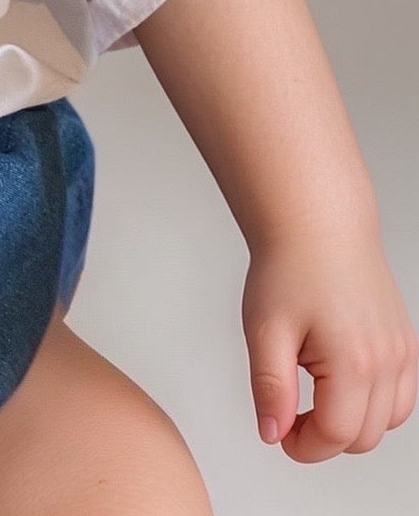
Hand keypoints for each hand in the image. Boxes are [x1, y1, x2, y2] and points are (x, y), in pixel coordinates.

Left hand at [242, 221, 418, 460]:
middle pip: (363, 438)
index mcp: (354, 361)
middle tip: (289, 411)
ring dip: (352, 422)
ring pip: (386, 423)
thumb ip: (271, 388)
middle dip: (324, 437)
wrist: (316, 224)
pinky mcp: (406, 343)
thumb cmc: (290, 267)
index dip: (303, 446)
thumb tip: (272, 433)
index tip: (279, 432)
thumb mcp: (265, 329)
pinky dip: (375, 403)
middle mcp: (388, 361)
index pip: (336, 436)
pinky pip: (401, 397)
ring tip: (314, 391)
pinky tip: (341, 382)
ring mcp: (402, 352)